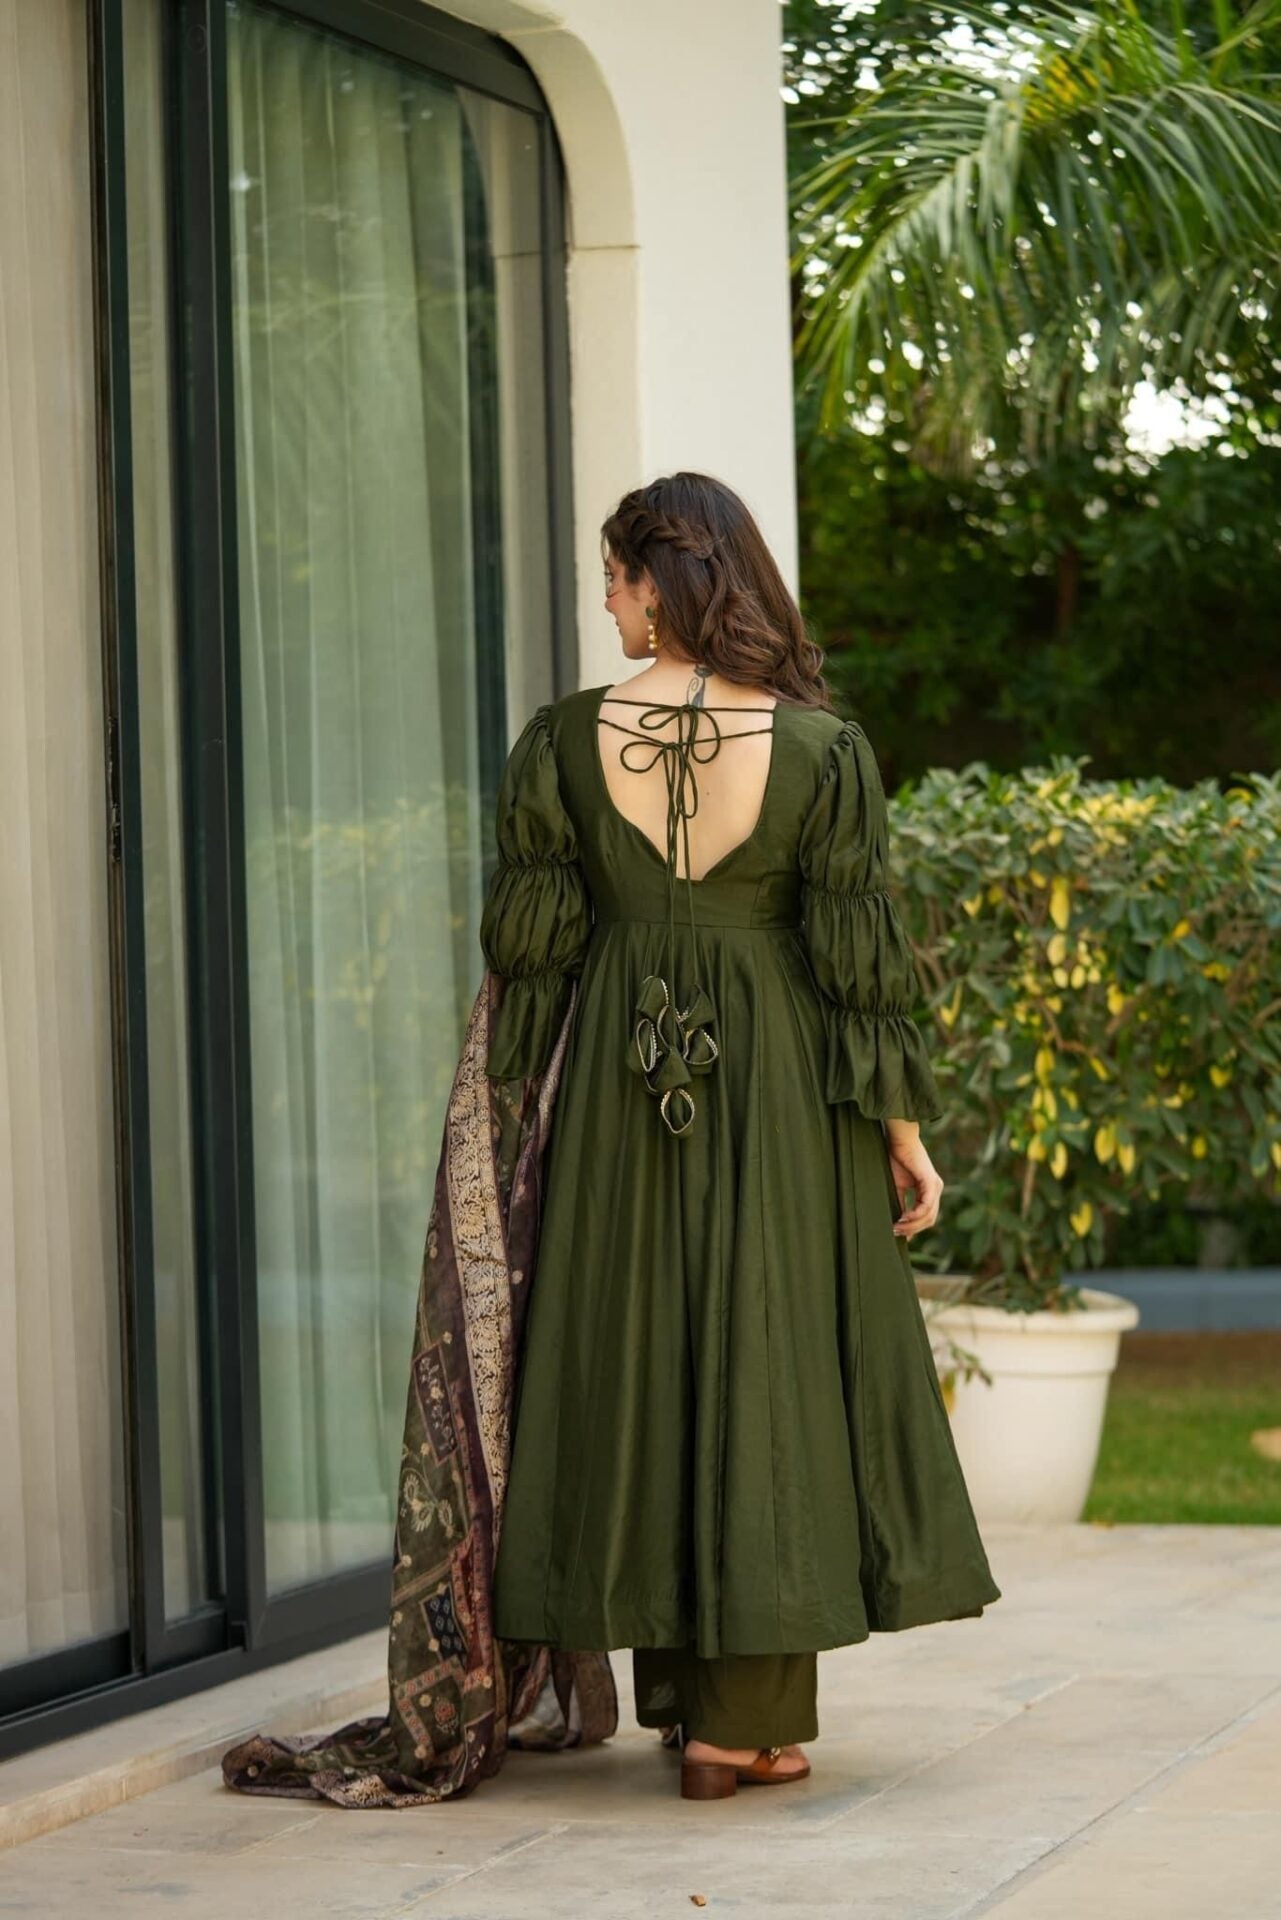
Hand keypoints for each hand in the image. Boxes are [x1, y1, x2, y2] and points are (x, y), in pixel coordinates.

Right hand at [884, 1122, 943, 1238]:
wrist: (899, 1139)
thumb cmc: (896, 1158)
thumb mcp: (898, 1186)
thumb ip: (902, 1203)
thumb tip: (900, 1221)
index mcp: (930, 1190)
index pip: (926, 1216)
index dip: (914, 1228)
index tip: (899, 1235)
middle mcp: (936, 1189)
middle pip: (929, 1220)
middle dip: (912, 1229)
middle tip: (895, 1232)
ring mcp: (936, 1186)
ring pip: (928, 1216)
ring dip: (912, 1225)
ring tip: (896, 1227)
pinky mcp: (931, 1182)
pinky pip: (925, 1206)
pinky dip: (914, 1215)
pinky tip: (902, 1218)